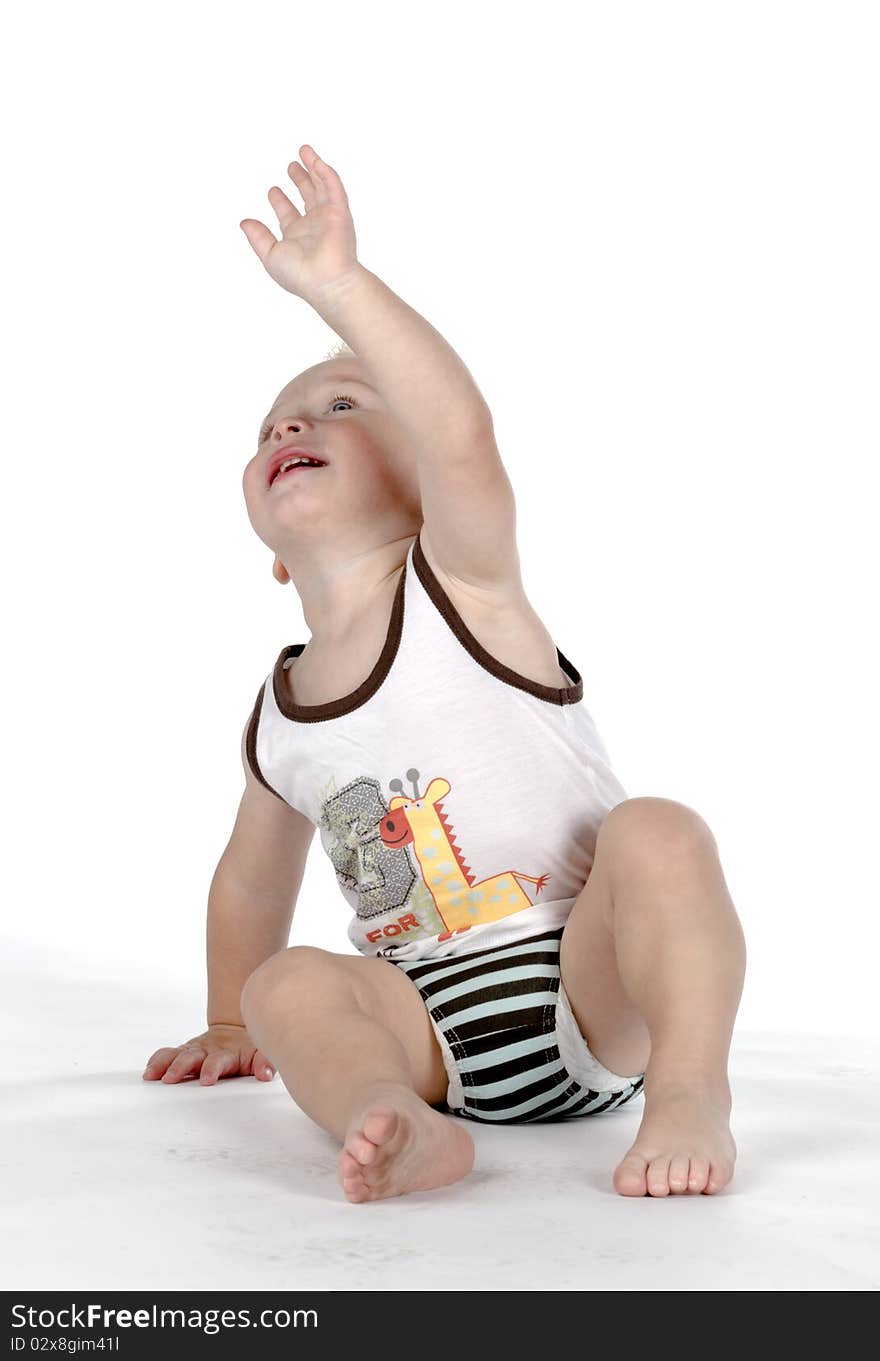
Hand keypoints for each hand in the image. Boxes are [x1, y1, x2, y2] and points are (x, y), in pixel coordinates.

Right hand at [142, 1023, 274, 1085]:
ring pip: (175, 1054)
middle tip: (169, 1079)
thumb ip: (264, 1062)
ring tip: (150, 1075)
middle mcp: (207, 1051)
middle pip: (191, 1057)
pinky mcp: (184, 1052)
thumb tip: (266, 1074)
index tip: (206, 1080)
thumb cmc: (251, 1047)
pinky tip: (148, 1071)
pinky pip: (168, 1054)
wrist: (239, 1028)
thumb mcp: (262, 1053)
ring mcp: (194, 1051)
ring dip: (163, 1064)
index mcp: (226, 1054)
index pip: (218, 1061)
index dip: (212, 1069)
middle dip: (180, 1068)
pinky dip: (157, 1061)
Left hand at [239, 145, 358, 301]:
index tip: (273, 190)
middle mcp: (314, 225)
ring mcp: (328, 218)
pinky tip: (315, 160)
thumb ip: (257, 237)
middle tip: (291, 165)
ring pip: (321, 187)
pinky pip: (333, 186)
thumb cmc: (300, 274)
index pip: (288, 214)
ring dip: (313, 168)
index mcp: (297, 236)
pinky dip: (325, 172)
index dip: (280, 201)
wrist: (325, 281)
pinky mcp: (340, 212)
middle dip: (299, 181)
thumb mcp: (270, 255)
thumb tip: (244, 222)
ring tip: (304, 151)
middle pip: (306, 197)